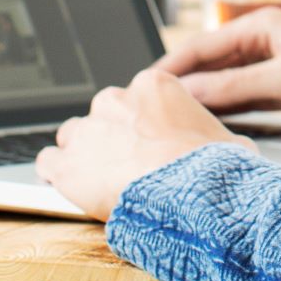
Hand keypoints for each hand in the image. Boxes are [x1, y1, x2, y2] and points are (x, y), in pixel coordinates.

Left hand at [37, 66, 252, 219]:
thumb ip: (214, 136)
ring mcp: (86, 131)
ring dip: (83, 154)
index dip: (140, 124)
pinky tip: (68, 186)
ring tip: (98, 179)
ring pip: (72, 135)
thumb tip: (233, 148)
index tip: (147, 144)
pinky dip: (56, 174)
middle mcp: (114, 100)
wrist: (189, 195)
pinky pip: (48, 162)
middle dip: (111, 137)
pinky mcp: (66, 165)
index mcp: (152, 86)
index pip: (135, 98)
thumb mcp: (230, 141)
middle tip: (128, 165)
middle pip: (103, 114)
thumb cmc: (214, 169)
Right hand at [158, 6, 280, 134]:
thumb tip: (188, 92)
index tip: (143, 86)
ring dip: (202, 100)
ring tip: (170, 119)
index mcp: (262, 26)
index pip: (202, 46)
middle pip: (210, 65)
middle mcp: (264, 42)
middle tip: (150, 108)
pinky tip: (207, 124)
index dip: (171, 66)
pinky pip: (243, 99)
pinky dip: (225, 110)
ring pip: (225, 84)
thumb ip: (233, 87)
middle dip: (181, 84)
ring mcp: (273, 67)